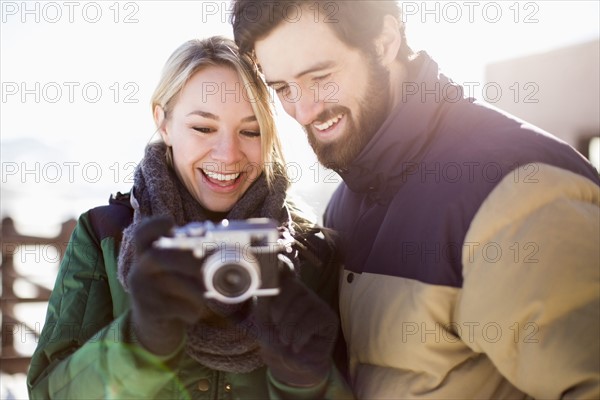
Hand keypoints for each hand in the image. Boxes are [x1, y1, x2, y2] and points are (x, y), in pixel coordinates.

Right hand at [128, 217, 215, 354]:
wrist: (156, 325)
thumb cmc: (174, 289)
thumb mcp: (176, 270)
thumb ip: (191, 255)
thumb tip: (228, 246)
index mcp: (147, 253)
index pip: (143, 233)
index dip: (156, 225)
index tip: (172, 223)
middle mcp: (140, 268)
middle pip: (158, 256)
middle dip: (189, 260)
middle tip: (211, 268)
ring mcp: (141, 289)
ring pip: (170, 282)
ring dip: (197, 288)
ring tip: (209, 294)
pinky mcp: (148, 310)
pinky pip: (174, 307)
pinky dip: (192, 309)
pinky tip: (197, 311)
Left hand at [254, 268, 338, 386]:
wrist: (291, 366)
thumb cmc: (277, 340)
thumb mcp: (264, 321)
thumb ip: (264, 300)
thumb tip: (261, 280)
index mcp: (286, 290)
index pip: (286, 270)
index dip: (283, 261)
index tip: (278, 253)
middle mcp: (303, 292)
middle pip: (292, 287)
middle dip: (279, 310)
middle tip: (277, 326)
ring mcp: (317, 303)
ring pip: (300, 306)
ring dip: (288, 328)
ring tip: (286, 340)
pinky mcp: (328, 318)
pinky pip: (310, 321)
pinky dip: (299, 337)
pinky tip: (297, 345)